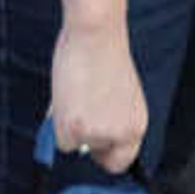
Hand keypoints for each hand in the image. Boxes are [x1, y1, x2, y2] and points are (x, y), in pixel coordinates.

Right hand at [46, 23, 148, 175]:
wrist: (96, 33)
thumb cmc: (103, 53)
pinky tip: (66, 96)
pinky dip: (57, 123)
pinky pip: (61, 140)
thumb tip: (88, 133)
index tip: (93, 142)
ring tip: (74, 93)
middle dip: (85, 138)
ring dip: (70, 125)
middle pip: (96, 153)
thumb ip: (109, 117)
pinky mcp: (76, 129)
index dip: (104, 151)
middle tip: (78, 112)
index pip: (122, 160)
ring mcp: (98, 134)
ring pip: (75, 145)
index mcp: (137, 125)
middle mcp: (122, 135)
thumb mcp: (117, 95)